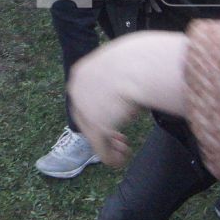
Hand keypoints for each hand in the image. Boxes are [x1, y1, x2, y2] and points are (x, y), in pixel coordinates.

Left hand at [68, 32, 189, 167]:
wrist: (139, 64)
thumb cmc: (141, 59)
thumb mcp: (124, 66)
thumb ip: (119, 81)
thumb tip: (129, 92)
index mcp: (82, 73)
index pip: (86, 99)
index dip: (101, 113)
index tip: (116, 118)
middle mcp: (77, 91)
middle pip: (86, 118)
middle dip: (105, 130)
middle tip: (121, 139)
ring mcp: (85, 110)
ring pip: (93, 135)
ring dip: (109, 145)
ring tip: (125, 151)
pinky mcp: (96, 126)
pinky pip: (102, 149)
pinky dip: (112, 158)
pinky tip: (123, 159)